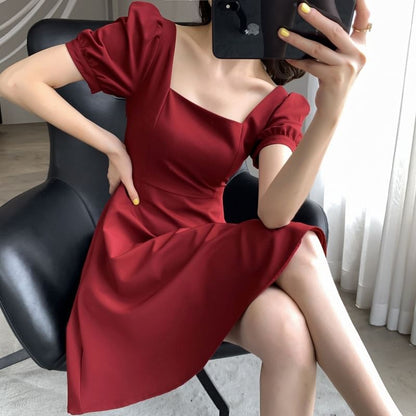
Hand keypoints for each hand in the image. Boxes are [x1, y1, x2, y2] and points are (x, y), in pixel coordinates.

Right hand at [107, 142, 139, 204]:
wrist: (116, 148)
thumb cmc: (121, 163)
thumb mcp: (127, 179)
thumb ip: (131, 190)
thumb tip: (135, 201)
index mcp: (112, 181)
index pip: (113, 192)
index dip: (117, 196)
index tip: (123, 200)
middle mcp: (111, 176)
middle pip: (115, 185)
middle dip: (122, 189)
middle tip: (129, 192)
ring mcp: (113, 169)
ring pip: (117, 177)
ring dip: (123, 181)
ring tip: (132, 183)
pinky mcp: (117, 162)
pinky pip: (120, 170)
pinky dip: (124, 173)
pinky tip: (130, 172)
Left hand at [278, 0, 369, 117]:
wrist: (334, 107)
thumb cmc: (336, 80)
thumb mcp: (344, 59)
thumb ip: (339, 43)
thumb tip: (317, 23)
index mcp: (361, 46)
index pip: (365, 19)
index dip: (360, 4)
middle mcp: (357, 55)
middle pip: (335, 30)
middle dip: (317, 17)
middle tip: (301, 8)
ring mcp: (346, 67)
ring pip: (318, 49)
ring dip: (298, 40)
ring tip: (283, 33)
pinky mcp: (333, 79)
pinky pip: (311, 65)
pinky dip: (298, 61)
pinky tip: (287, 56)